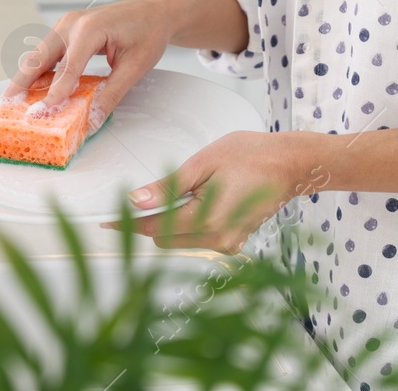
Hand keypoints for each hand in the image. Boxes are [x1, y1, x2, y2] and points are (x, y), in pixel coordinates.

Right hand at [1, 0, 174, 133]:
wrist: (153, 13)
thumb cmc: (147, 33)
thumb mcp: (135, 67)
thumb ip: (112, 94)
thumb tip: (93, 119)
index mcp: (90, 28)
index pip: (67, 66)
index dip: (54, 92)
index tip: (41, 112)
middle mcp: (72, 23)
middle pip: (40, 57)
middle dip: (21, 82)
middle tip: (5, 105)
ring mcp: (66, 25)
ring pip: (39, 55)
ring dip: (25, 77)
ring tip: (11, 101)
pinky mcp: (66, 31)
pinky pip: (48, 53)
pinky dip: (38, 71)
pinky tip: (30, 89)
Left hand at [100, 131, 322, 253]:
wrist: (292, 164)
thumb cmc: (252, 155)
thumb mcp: (204, 163)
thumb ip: (170, 185)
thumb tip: (137, 200)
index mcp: (208, 220)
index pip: (154, 229)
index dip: (127, 224)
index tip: (105, 220)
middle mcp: (218, 240)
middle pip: (166, 239)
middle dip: (150, 222)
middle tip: (140, 199)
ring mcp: (229, 243)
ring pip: (182, 240)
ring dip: (171, 222)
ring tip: (180, 193)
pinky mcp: (235, 240)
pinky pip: (200, 238)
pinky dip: (190, 224)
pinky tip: (197, 201)